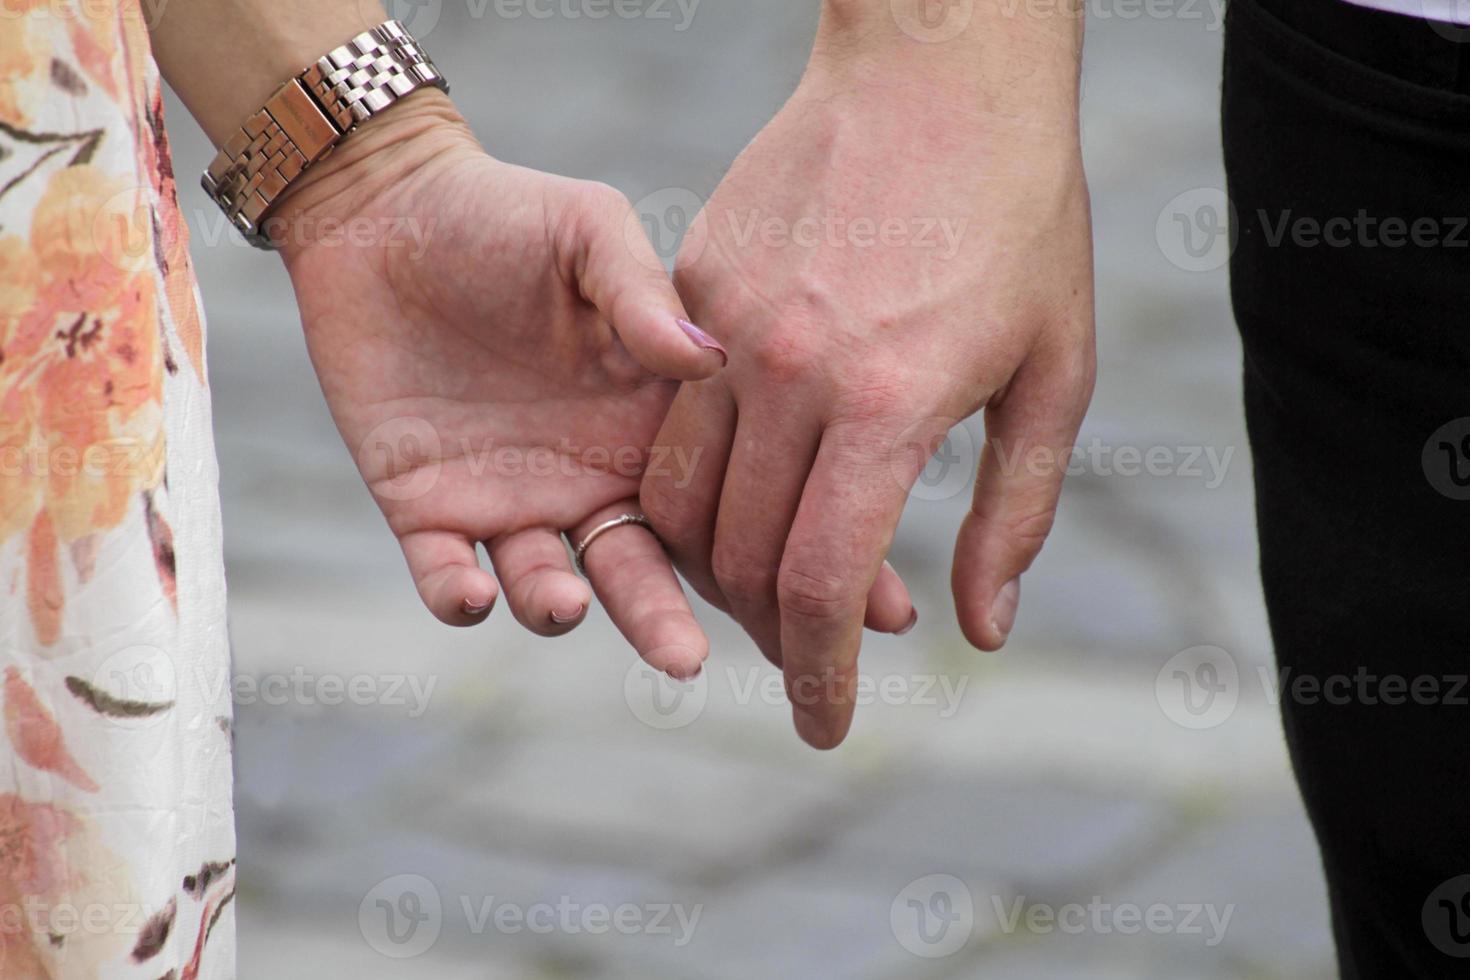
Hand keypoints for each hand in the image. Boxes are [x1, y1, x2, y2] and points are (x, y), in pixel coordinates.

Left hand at [274, 91, 724, 677]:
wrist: (384, 212)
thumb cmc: (502, 215)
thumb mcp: (589, 233)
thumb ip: (644, 295)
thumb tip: (713, 360)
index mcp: (646, 423)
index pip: (724, 503)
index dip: (782, 549)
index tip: (851, 604)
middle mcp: (591, 477)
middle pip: (642, 570)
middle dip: (668, 620)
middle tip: (692, 660)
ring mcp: (511, 501)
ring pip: (551, 586)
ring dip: (562, 607)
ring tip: (570, 602)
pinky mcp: (426, 510)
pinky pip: (445, 575)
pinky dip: (460, 597)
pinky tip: (473, 596)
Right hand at [640, 17, 1095, 745]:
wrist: (937, 69)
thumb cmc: (1019, 217)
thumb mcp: (1053, 372)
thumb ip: (1013, 514)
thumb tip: (978, 630)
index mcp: (881, 404)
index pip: (821, 584)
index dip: (819, 674)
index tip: (826, 724)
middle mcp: (786, 373)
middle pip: (741, 557)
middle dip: (770, 635)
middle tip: (806, 659)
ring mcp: (727, 326)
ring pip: (681, 496)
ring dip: (715, 568)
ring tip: (767, 589)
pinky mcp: (694, 287)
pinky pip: (672, 419)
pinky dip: (696, 481)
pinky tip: (742, 489)